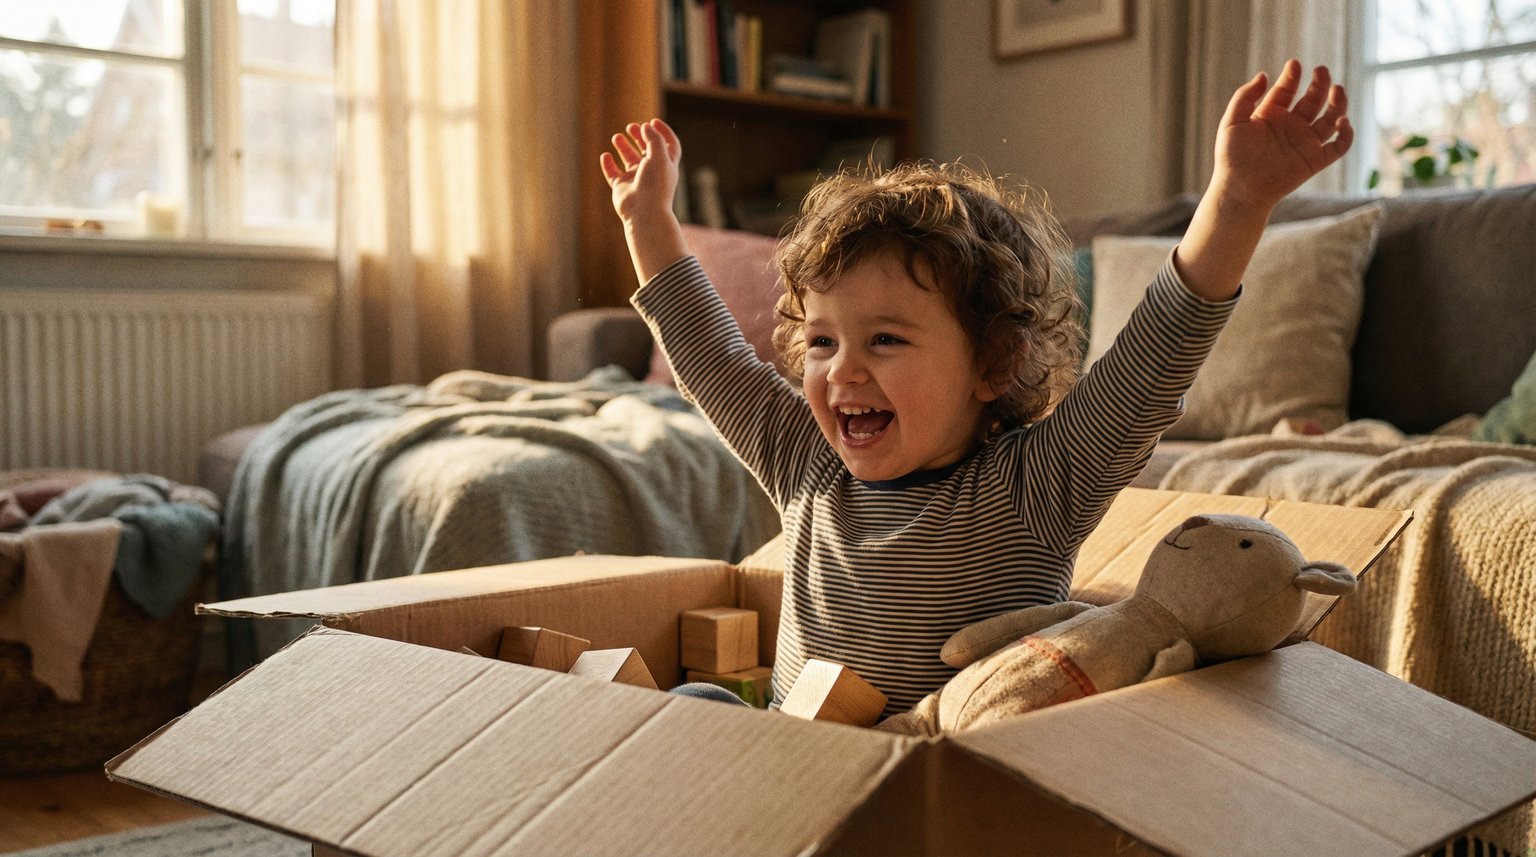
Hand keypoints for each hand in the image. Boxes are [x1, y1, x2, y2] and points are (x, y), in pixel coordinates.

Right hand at [599, 118, 681, 223]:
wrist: (644, 212)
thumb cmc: (655, 185)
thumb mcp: (659, 156)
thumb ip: (653, 138)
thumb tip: (645, 126)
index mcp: (666, 165)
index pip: (669, 145)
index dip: (663, 132)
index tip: (653, 121)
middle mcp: (652, 171)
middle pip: (647, 149)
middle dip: (640, 136)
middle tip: (631, 127)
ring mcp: (636, 179)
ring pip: (629, 159)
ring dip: (623, 147)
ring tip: (616, 137)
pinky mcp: (621, 187)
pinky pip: (612, 173)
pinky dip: (608, 164)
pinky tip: (605, 156)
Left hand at [1211, 60, 1352, 210]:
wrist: (1240, 189)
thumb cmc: (1232, 157)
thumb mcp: (1232, 122)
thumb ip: (1245, 97)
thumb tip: (1263, 75)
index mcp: (1271, 114)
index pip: (1287, 89)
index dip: (1292, 76)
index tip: (1294, 65)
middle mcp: (1291, 125)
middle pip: (1312, 99)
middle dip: (1319, 83)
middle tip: (1321, 70)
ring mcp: (1304, 142)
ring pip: (1330, 118)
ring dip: (1337, 103)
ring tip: (1337, 90)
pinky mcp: (1315, 160)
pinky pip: (1338, 146)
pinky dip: (1346, 134)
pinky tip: (1341, 122)